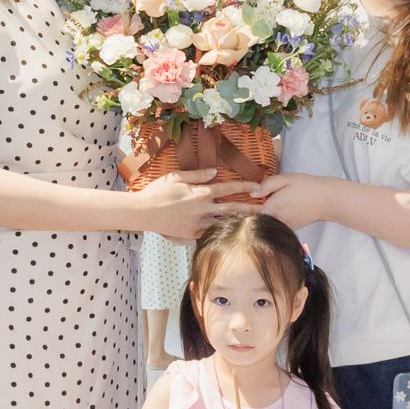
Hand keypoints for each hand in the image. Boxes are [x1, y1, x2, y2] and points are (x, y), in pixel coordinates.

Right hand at [131, 170, 257, 242]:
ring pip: (224, 224)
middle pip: (232, 209)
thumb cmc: (157, 192)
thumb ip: (197, 175)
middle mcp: (202, 209)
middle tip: (267, 210)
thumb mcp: (176, 177)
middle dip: (250, 209)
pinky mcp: (191, 235)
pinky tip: (232, 236)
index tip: (257, 186)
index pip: (228, 189)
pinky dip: (221, 234)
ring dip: (239, 224)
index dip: (244, 187)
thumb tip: (215, 172)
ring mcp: (198, 224)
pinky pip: (210, 235)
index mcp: (200, 193)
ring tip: (254, 224)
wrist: (143, 212)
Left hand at [247, 171, 338, 229]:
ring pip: (265, 226)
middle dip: (250, 215)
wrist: (326, 200)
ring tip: (262, 211)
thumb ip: (268, 185)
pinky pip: (274, 229)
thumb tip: (252, 193)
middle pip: (256, 221)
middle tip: (245, 208)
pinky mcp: (289, 230)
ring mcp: (283, 227)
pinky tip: (274, 214)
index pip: (250, 211)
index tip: (240, 204)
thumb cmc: (306, 186)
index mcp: (273, 206)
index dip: (244, 208)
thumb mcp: (286, 179)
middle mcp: (277, 220)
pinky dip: (270, 224)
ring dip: (260, 220)